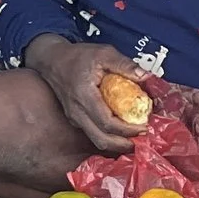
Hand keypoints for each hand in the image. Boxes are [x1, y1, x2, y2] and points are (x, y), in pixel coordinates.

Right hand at [24, 36, 145, 154]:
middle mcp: (77, 112)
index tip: (144, 126)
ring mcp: (74, 118)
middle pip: (101, 139)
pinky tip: (121, 130)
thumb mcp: (103, 53)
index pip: (106, 122)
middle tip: (142, 139)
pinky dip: (108, 136)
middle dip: (123, 144)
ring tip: (134, 138)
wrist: (52, 60)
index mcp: (85, 96)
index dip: (127, 129)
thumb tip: (146, 75)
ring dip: (116, 143)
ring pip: (96, 140)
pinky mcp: (75, 119)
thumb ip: (124, 64)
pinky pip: (92, 133)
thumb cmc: (78, 56)